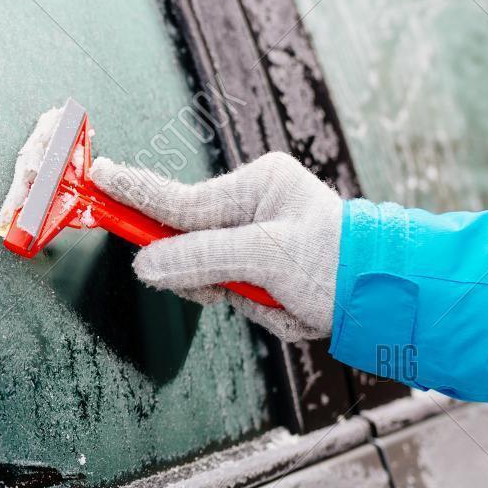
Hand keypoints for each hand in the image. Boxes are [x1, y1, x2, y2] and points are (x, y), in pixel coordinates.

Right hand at [89, 152, 342, 340]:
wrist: (391, 298)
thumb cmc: (337, 264)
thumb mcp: (264, 258)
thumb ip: (199, 259)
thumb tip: (146, 264)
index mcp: (258, 184)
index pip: (179, 198)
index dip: (134, 194)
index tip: (96, 177)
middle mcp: (258, 205)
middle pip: (194, 246)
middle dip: (216, 278)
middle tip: (238, 287)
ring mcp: (264, 238)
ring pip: (218, 278)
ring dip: (249, 300)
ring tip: (287, 302)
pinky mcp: (273, 270)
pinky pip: (244, 295)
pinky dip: (267, 310)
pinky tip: (297, 309)